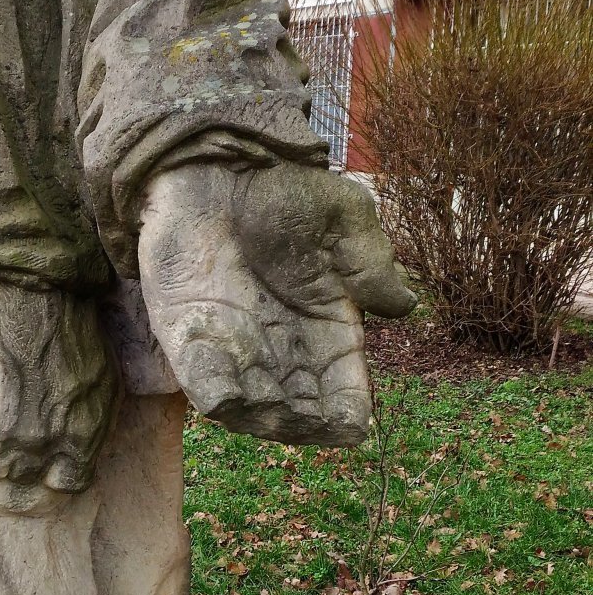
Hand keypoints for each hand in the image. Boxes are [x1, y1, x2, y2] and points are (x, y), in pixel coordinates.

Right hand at [0, 279, 117, 490]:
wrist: (11, 283)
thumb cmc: (58, 321)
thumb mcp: (98, 372)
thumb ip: (89, 419)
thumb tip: (78, 450)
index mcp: (81, 435)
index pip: (67, 482)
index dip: (51, 468)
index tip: (42, 453)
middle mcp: (41, 444)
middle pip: (21, 479)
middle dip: (14, 454)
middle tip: (5, 426)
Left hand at [138, 161, 414, 446]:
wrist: (214, 168)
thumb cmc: (282, 191)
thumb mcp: (342, 219)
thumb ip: (370, 263)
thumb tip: (405, 306)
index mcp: (329, 327)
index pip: (344, 386)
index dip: (348, 409)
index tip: (349, 425)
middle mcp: (284, 348)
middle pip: (300, 410)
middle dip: (302, 424)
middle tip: (302, 420)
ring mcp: (235, 347)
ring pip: (253, 408)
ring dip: (260, 418)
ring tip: (268, 411)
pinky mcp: (190, 339)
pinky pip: (203, 381)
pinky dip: (214, 395)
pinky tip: (225, 399)